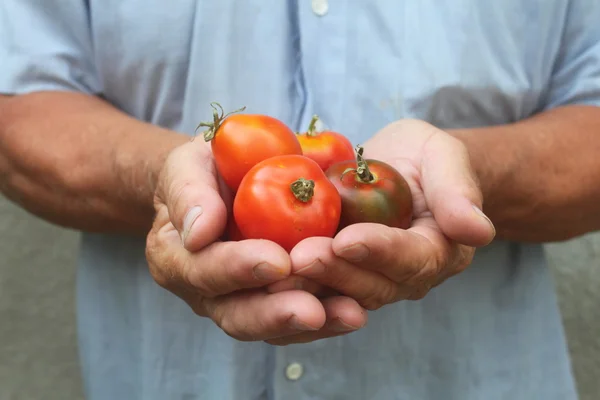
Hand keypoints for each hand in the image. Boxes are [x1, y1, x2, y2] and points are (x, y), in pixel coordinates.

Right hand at [145, 138, 366, 343]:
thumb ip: (188, 193)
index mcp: (175, 257)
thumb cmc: (205, 170)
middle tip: (313, 310)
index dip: (238, 269)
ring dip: (311, 323)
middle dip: (276, 313)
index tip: (277, 260)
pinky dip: (327, 315)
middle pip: (236, 314)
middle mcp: (204, 291)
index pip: (202, 270)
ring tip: (349, 314)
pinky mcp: (273, 301)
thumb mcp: (188, 166)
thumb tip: (199, 232)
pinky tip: (355, 308)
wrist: (225, 180)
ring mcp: (239, 301)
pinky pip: (297, 319)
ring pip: (272, 326)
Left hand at [268, 119, 495, 310]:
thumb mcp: (444, 157)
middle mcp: (403, 278)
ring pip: (338, 297)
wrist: (397, 171)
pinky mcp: (337, 281)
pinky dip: (290, 292)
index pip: (412, 259)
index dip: (380, 251)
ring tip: (274, 271)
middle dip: (335, 272)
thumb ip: (458, 190)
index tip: (348, 239)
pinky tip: (260, 281)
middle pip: (371, 286)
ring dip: (307, 287)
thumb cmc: (422, 159)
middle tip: (300, 256)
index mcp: (436, 251)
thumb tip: (477, 230)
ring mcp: (368, 283)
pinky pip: (315, 294)